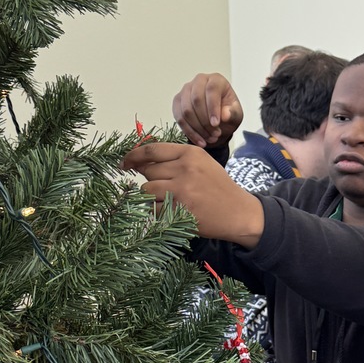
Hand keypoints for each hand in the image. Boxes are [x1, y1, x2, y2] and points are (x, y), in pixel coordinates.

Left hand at [122, 141, 263, 243]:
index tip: (125, 163)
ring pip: (146, 190)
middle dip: (151, 179)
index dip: (132, 156)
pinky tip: (171, 210)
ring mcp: (181, 190)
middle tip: (164, 187)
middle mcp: (184, 169)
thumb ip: (175, 158)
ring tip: (168, 199)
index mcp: (190, 153)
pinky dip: (157, 211)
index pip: (151, 150)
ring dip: (151, 196)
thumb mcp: (202, 163)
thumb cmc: (218, 187)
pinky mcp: (179, 210)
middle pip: (147, 171)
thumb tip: (141, 160)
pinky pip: (153, 209)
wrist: (238, 212)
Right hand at [172, 73, 243, 148]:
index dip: (213, 108)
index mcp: (216, 79)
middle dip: (205, 121)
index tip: (216, 124)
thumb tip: (225, 115)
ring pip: (186, 110)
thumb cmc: (228, 113)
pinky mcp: (177, 102)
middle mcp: (199, 80)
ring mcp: (186, 90)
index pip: (212, 89)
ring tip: (210, 139)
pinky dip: (189, 132)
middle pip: (196, 100)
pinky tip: (200, 141)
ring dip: (198, 128)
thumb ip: (233, 113)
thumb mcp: (236, 114)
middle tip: (215, 135)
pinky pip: (179, 118)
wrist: (218, 120)